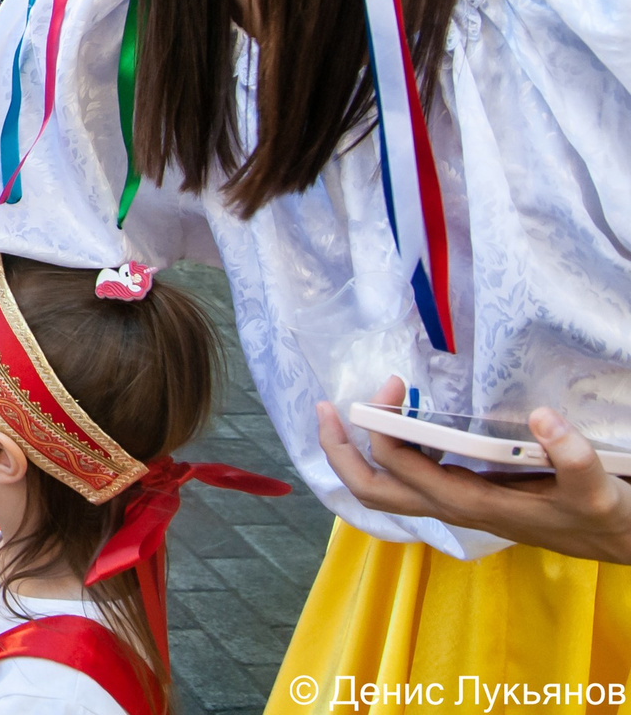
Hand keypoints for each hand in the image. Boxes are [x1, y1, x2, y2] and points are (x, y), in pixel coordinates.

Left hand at [317, 378, 630, 562]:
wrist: (616, 542)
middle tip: (325, 408)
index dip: (382, 427)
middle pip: (371, 491)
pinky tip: (395, 426)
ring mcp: (454, 506)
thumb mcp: (597, 488)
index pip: (400, 469)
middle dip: (338, 451)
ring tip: (345, 412)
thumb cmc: (602, 516)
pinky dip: (386, 455)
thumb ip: (573, 456)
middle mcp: (452, 508)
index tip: (393, 383)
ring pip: (384, 489)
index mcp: (471, 503)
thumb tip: (542, 417)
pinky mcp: (463, 499)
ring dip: (356, 453)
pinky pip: (406, 481)